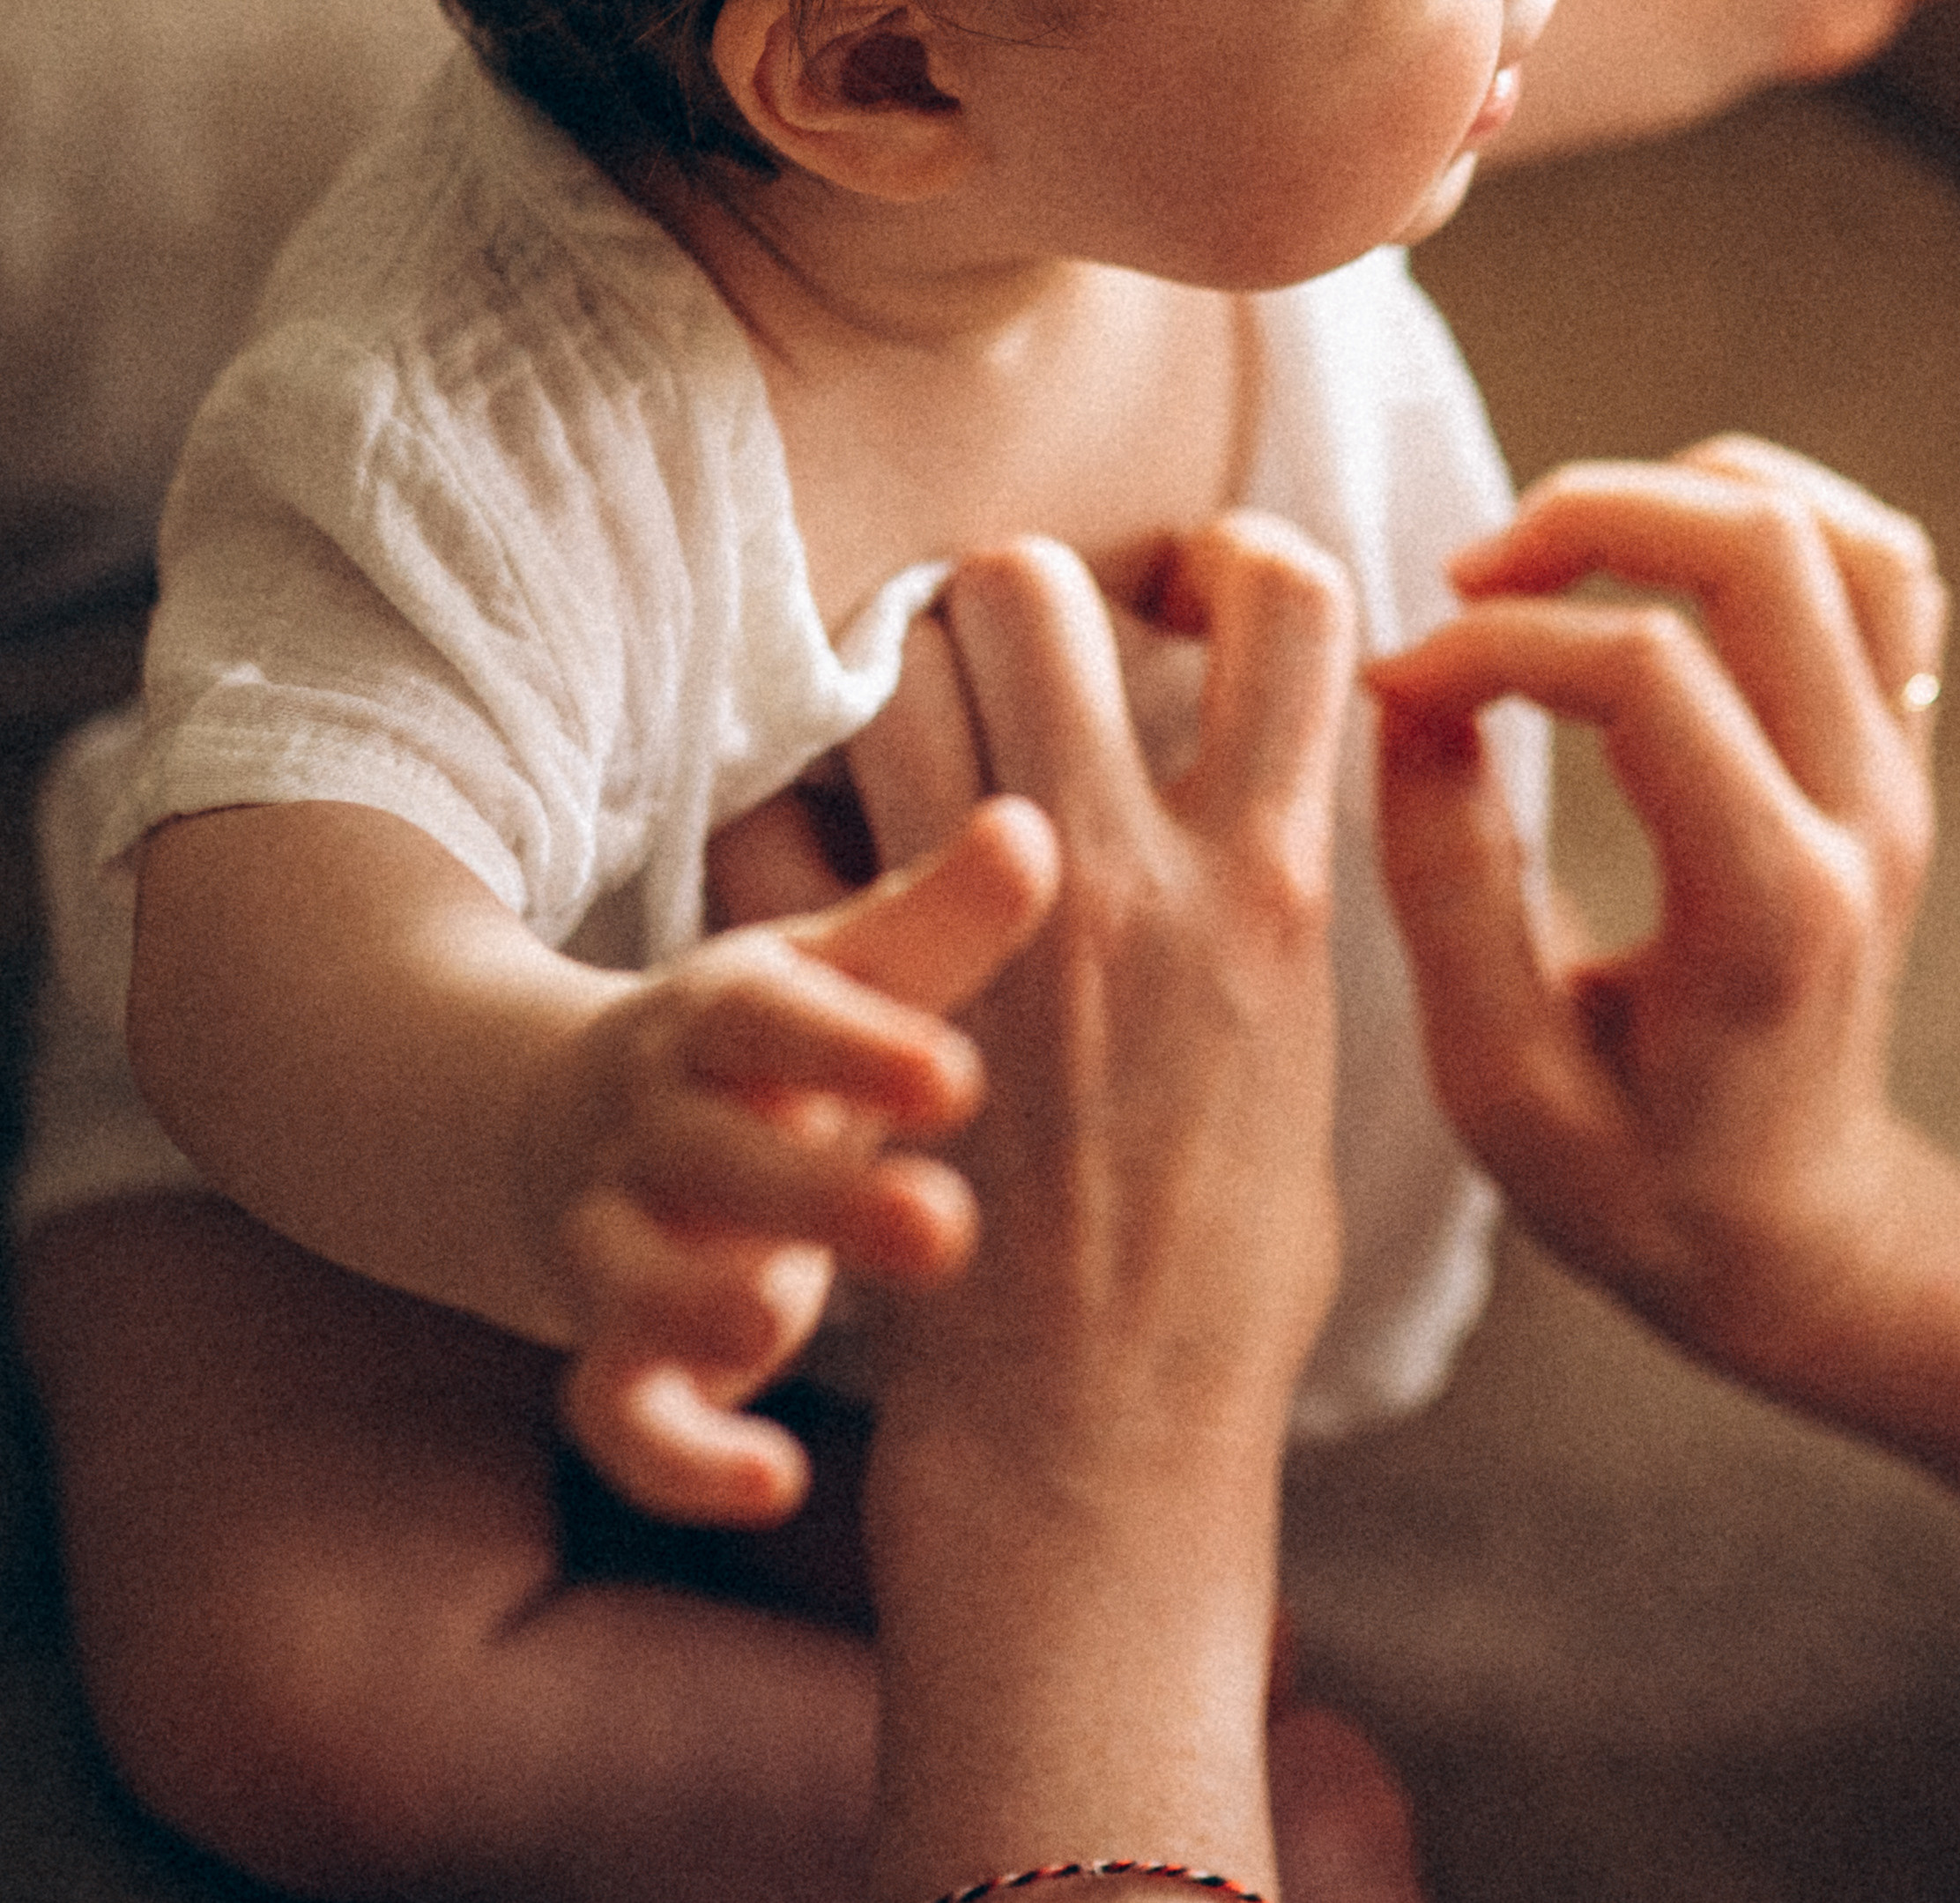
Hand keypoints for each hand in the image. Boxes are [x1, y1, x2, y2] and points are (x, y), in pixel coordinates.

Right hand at [546, 805, 1057, 1519]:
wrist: (578, 1118)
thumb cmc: (774, 1046)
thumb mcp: (843, 972)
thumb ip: (938, 919)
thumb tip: (1034, 825)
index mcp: (720, 1019)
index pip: (767, 1018)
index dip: (851, 1046)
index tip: (958, 1080)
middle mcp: (658, 1125)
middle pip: (710, 1154)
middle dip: (812, 1195)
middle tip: (941, 1227)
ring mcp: (622, 1240)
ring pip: (629, 1282)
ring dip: (699, 1308)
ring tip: (785, 1326)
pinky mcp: (614, 1346)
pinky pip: (615, 1413)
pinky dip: (677, 1456)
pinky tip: (773, 1482)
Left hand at [858, 518, 1354, 1471]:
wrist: (1097, 1438)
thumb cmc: (1227, 1266)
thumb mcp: (1311, 1055)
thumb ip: (1276, 898)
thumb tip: (1272, 783)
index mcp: (1272, 879)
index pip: (1292, 605)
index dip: (1239, 556)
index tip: (1198, 591)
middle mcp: (1128, 872)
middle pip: (1035, 585)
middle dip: (1018, 594)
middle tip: (1015, 664)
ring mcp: (980, 927)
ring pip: (896, 663)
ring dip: (899, 676)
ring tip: (914, 747)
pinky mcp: (860, 998)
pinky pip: (782, 820)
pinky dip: (791, 817)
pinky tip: (826, 865)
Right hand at [1366, 437, 1944, 1387]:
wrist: (1795, 1236)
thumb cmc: (1636, 1183)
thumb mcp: (1496, 1083)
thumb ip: (1445, 886)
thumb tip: (1408, 699)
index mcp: (1767, 908)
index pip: (1646, 674)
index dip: (1492, 646)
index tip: (1394, 686)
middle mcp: (1860, 817)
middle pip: (1760, 552)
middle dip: (1584, 518)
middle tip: (1467, 579)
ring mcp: (1896, 776)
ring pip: (1837, 531)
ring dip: (1680, 495)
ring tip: (1557, 551)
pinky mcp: (1895, 754)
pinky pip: (1877, 568)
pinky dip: (1765, 517)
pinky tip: (1654, 562)